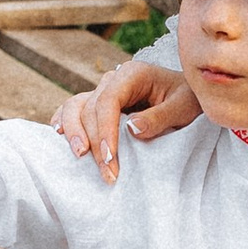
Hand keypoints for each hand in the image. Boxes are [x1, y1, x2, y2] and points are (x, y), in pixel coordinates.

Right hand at [52, 51, 199, 178]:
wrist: (187, 97)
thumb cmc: (188, 100)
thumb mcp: (184, 108)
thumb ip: (160, 117)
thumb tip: (131, 128)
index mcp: (132, 74)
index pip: (108, 102)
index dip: (105, 131)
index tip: (110, 159)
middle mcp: (113, 80)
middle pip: (89, 108)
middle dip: (95, 142)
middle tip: (108, 174)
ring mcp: (103, 91)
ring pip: (75, 107)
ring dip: (73, 132)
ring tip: (78, 157)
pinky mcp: (98, 104)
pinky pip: (74, 110)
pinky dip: (64, 122)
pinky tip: (59, 137)